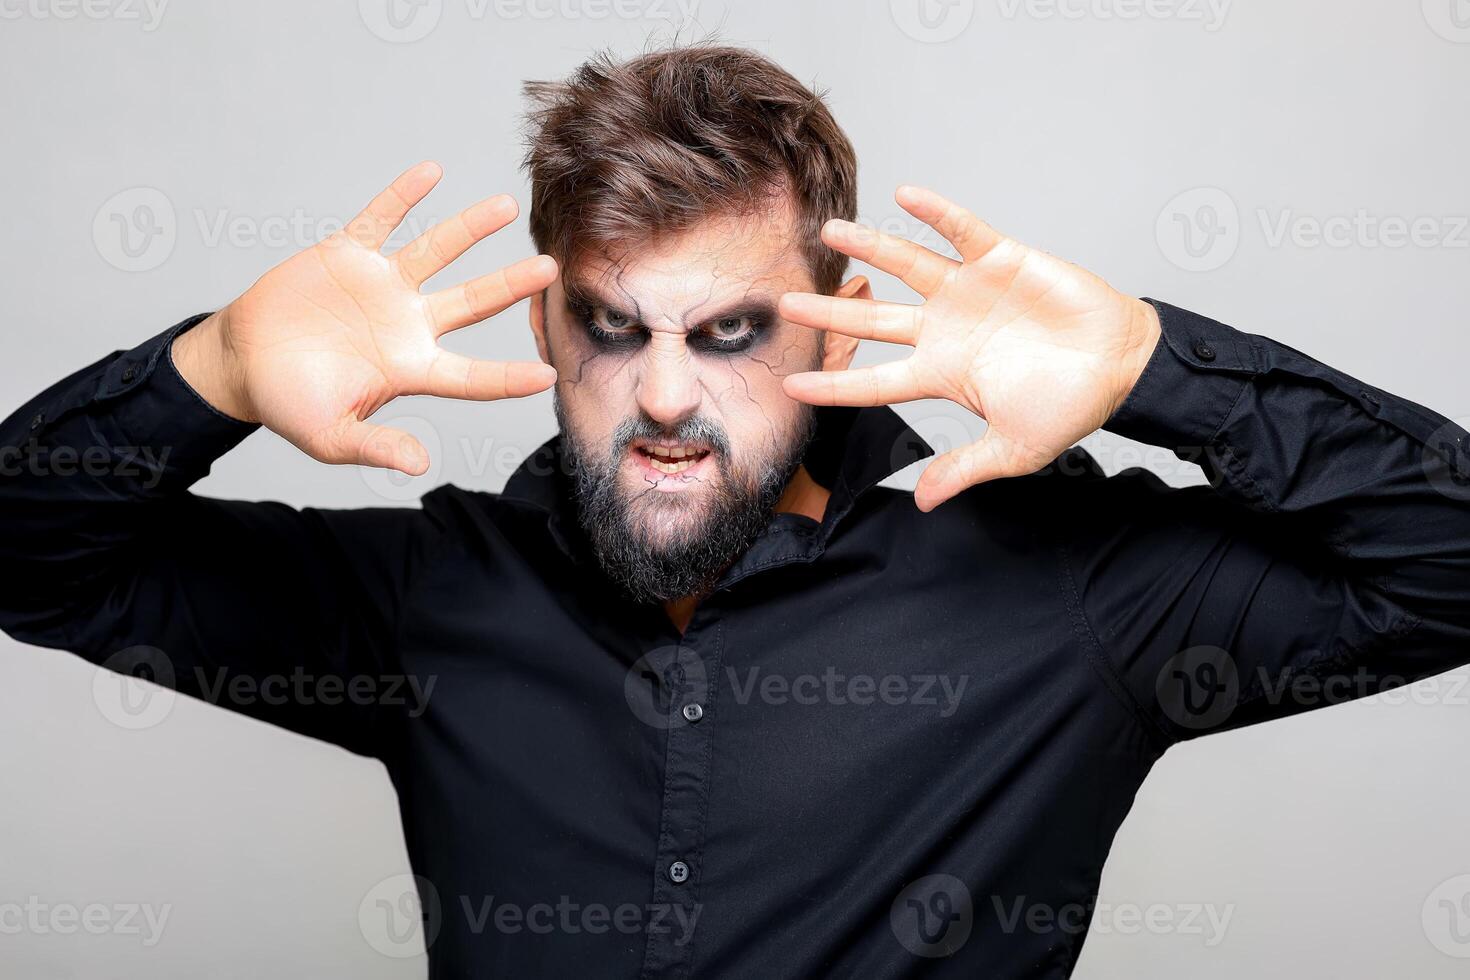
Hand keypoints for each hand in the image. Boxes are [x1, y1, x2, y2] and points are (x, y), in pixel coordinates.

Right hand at [173, 161, 557, 474]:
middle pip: (473, 302)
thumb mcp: (330, 436)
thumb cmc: (290, 405)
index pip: (471, 376)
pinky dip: (402, 197)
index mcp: (410, 369)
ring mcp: (382, 286)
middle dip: (511, 286)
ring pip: (437, 251)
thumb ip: (375, 447)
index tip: (549, 375)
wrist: (243, 364)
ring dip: (470, 228)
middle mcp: (408, 324)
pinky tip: (431, 172)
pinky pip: (380, 219)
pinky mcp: (348, 256)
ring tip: (507, 206)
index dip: (508, 378)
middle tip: (551, 267)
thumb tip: (420, 466)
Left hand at [779, 186, 1160, 511]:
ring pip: (906, 264)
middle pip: (872, 319)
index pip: (873, 382)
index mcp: (941, 373)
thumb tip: (923, 501)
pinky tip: (904, 195)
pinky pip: (961, 230)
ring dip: (869, 246)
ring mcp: (968, 291)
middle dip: (829, 311)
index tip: (790, 386)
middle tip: (785, 303)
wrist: (1121, 365)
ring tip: (830, 229)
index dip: (833, 385)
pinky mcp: (1000, 259)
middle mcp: (944, 328)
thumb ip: (965, 468)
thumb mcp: (1013, 449)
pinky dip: (935, 213)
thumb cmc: (1071, 406)